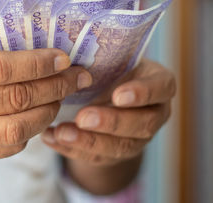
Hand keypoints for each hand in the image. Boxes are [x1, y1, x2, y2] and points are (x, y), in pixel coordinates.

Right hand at [0, 33, 91, 159]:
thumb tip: (42, 40)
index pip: (1, 69)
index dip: (38, 63)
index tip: (63, 58)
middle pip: (15, 99)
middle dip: (55, 86)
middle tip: (77, 76)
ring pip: (17, 128)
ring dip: (48, 111)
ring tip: (61, 95)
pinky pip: (10, 145)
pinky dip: (32, 129)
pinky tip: (39, 113)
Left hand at [41, 59, 175, 165]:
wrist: (107, 92)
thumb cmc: (110, 67)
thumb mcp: (111, 58)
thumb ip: (100, 58)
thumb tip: (65, 55)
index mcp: (158, 82)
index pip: (161, 87)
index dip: (143, 93)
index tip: (118, 96)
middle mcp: (155, 112)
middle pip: (142, 124)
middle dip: (111, 123)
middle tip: (83, 118)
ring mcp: (139, 137)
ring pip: (121, 146)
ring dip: (89, 142)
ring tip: (61, 133)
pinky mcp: (118, 153)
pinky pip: (98, 158)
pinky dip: (72, 149)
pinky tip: (51, 138)